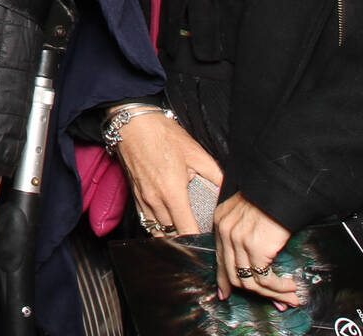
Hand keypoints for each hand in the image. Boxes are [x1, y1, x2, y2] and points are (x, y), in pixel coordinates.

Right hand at [111, 109, 223, 235]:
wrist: (132, 123)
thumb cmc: (163, 134)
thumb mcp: (195, 152)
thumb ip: (215, 174)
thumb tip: (229, 191)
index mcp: (172, 192)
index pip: (187, 231)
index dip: (200, 240)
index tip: (210, 240)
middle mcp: (155, 200)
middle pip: (173, 235)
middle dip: (188, 239)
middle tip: (202, 237)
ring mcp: (143, 199)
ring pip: (158, 231)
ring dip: (172, 235)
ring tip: (186, 233)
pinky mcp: (135, 196)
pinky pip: (147, 222)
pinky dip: (158, 228)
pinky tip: (169, 224)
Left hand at [213, 193, 297, 305]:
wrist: (284, 183)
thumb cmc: (273, 193)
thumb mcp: (250, 209)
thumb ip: (246, 229)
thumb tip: (256, 258)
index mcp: (221, 220)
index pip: (220, 258)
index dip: (224, 280)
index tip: (227, 294)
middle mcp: (225, 231)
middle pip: (233, 274)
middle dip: (255, 294)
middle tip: (276, 301)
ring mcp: (238, 240)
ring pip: (250, 281)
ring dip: (272, 294)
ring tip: (289, 297)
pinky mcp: (256, 247)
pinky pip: (264, 279)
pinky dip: (278, 288)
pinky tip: (290, 287)